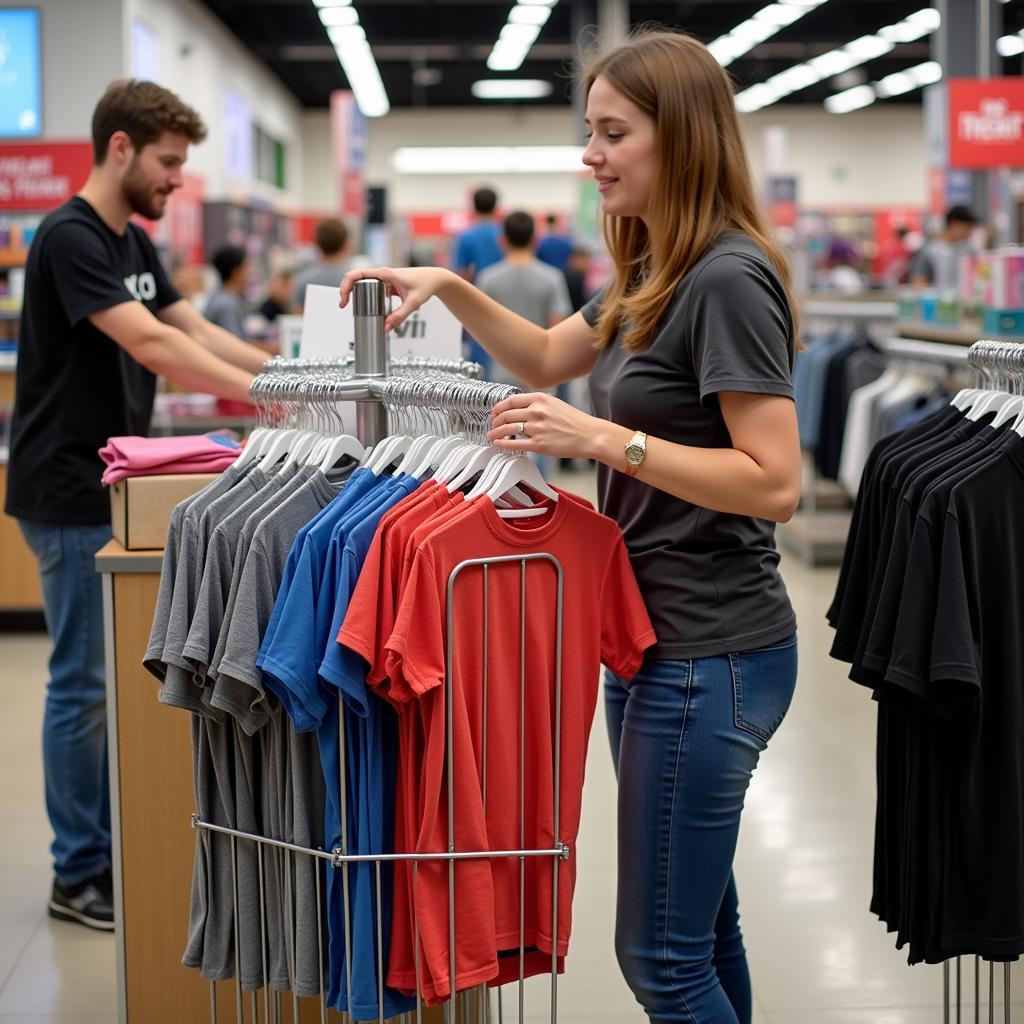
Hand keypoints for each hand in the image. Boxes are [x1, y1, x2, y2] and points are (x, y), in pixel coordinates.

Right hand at [338, 266, 453, 332]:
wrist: (435, 279)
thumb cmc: (425, 286)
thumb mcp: (413, 303)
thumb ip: (399, 316)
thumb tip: (385, 328)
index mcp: (385, 274)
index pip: (357, 274)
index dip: (346, 285)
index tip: (343, 300)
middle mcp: (382, 273)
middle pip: (355, 278)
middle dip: (345, 290)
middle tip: (343, 306)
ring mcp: (383, 278)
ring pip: (361, 282)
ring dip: (352, 291)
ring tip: (347, 306)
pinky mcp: (387, 284)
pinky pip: (370, 287)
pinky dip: (362, 294)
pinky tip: (361, 305)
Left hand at [488, 392, 619, 460]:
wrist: (590, 435)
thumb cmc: (576, 422)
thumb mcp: (555, 404)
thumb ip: (538, 405)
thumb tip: (520, 410)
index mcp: (540, 399)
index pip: (511, 400)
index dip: (499, 407)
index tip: (495, 412)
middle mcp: (537, 412)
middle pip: (506, 414)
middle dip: (495, 421)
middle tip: (493, 425)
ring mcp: (537, 428)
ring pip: (507, 429)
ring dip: (496, 432)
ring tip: (492, 436)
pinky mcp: (539, 444)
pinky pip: (514, 444)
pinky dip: (503, 444)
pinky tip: (499, 444)